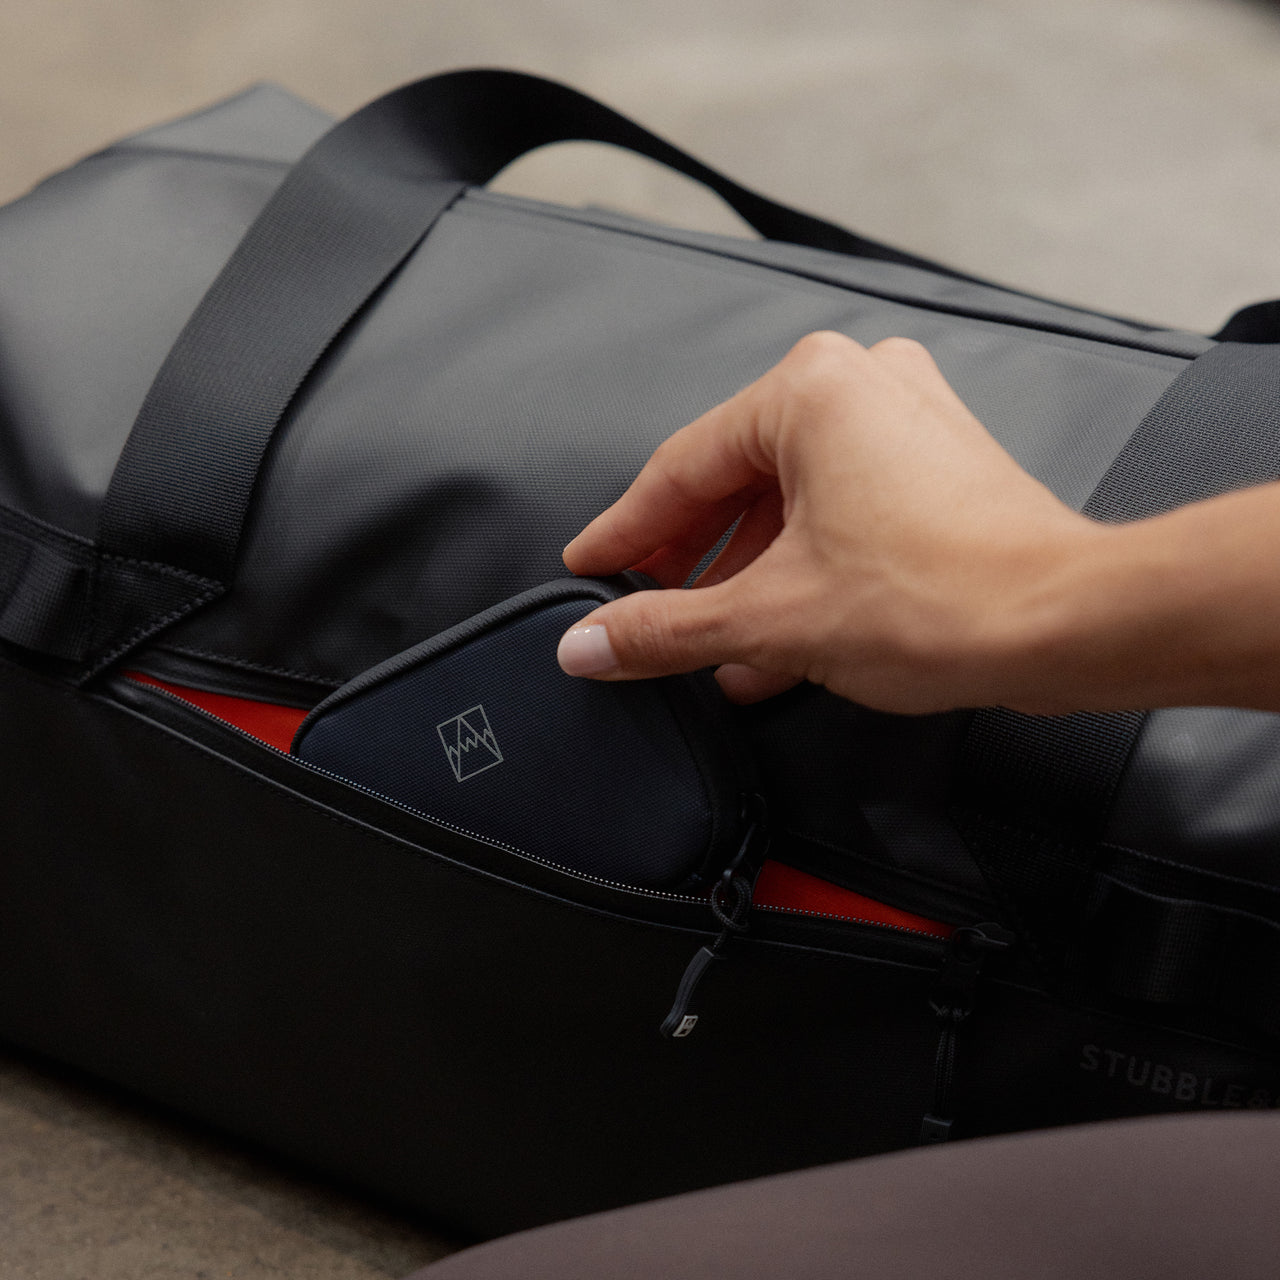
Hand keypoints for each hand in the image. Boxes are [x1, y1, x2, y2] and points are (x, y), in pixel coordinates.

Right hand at [556, 331, 1102, 713]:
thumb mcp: (772, 618)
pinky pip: (836, 515)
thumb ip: (667, 629)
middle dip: (688, 563)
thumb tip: (591, 644)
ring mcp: (904, 424)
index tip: (590, 571)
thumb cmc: (945, 597)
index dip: (624, 535)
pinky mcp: (934, 468)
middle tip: (641, 612)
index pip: (681, 471)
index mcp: (809, 392)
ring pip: (786, 506)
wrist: (1070, 625)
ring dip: (743, 581)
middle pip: (734, 484)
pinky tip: (769, 644)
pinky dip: (799, 573)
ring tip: (705, 647)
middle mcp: (859, 387)